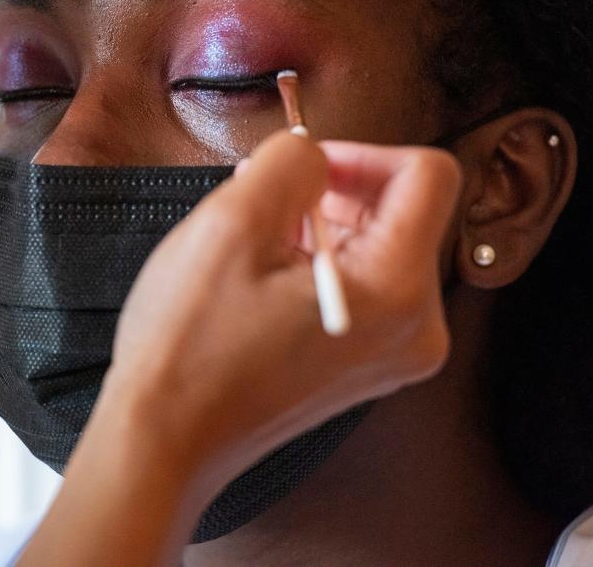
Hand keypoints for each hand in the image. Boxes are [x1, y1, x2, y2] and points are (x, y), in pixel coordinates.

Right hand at [19, 132, 459, 565]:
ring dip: (317, 226)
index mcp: (398, 291)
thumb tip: (314, 153)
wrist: (165, 440)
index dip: (360, 152)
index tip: (300, 171)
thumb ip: (289, 162)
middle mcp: (417, 327)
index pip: (427, 174)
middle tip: (260, 209)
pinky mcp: (366, 363)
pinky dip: (314, 263)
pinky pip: (360, 282)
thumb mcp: (231, 225)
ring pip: (376, 242)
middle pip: (403, 209)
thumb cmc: (190, 347)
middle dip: (331, 192)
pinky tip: (259, 283)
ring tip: (253, 251)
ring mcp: (394, 351)